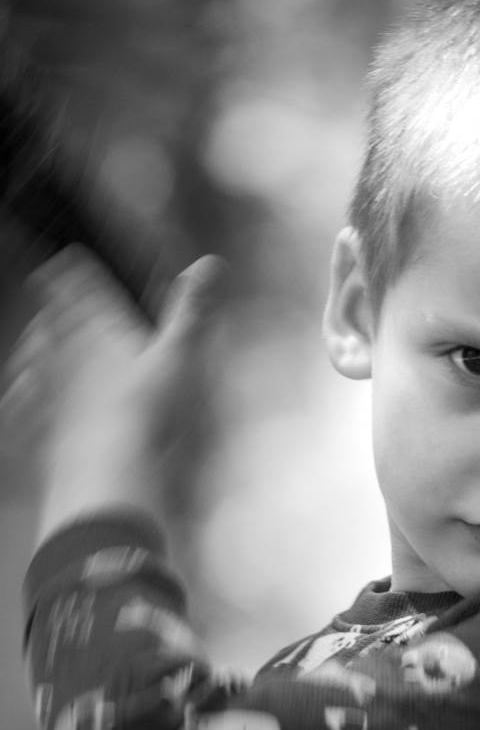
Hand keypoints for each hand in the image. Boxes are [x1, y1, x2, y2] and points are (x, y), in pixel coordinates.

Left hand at [3, 247, 224, 533]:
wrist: (109, 471)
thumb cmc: (147, 412)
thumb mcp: (180, 356)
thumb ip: (192, 310)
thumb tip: (211, 264)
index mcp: (101, 330)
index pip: (81, 289)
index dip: (73, 271)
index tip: (66, 258)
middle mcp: (67, 351)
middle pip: (54, 317)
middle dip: (53, 302)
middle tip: (45, 285)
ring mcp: (50, 388)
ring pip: (36, 353)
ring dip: (36, 340)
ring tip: (35, 333)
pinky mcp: (42, 423)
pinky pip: (23, 400)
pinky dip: (20, 391)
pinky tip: (17, 391)